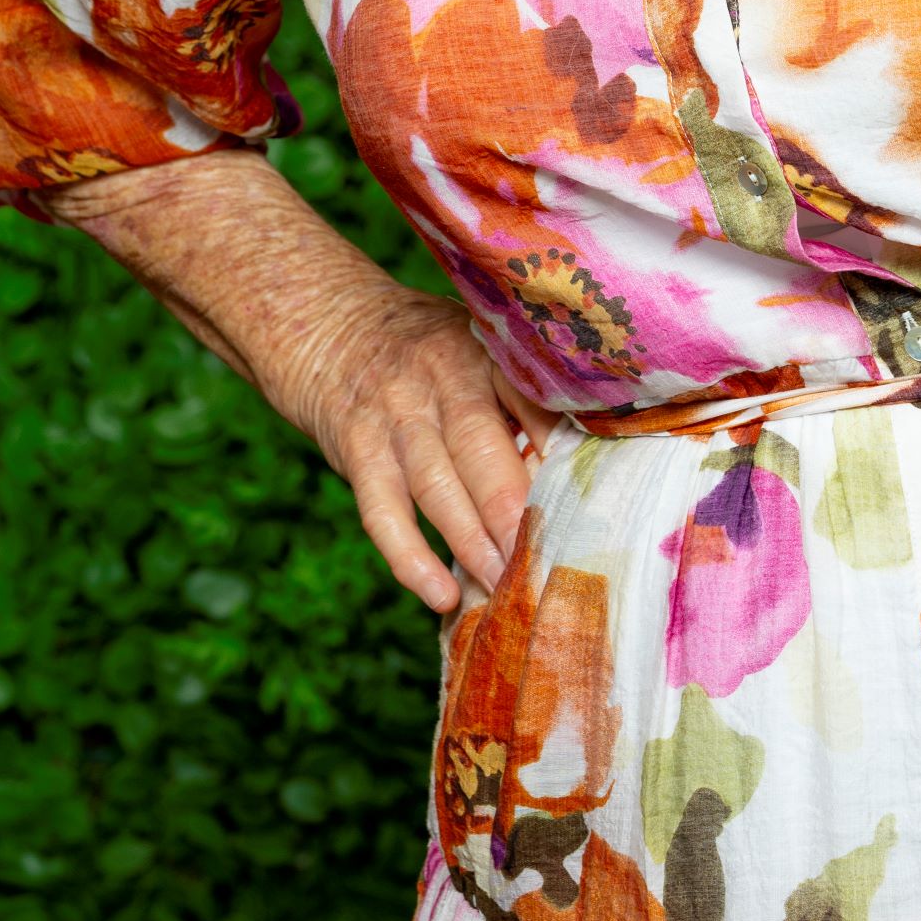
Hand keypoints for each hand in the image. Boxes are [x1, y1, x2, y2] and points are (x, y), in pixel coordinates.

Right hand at [290, 278, 557, 613]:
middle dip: (512, 509)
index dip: (559, 448)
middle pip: (480, 447)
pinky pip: (382, 511)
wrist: (331, 325)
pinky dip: (410, 557)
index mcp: (483, 350)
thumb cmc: (428, 352)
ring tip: (502, 585)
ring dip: (470, 541)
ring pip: (435, 484)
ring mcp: (394, 414)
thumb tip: (566, 477)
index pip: (528, 397)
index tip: (589, 496)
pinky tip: (441, 595)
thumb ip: (515, 403)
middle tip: (545, 560)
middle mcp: (439, 377)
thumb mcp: (475, 350)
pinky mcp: (357, 450)